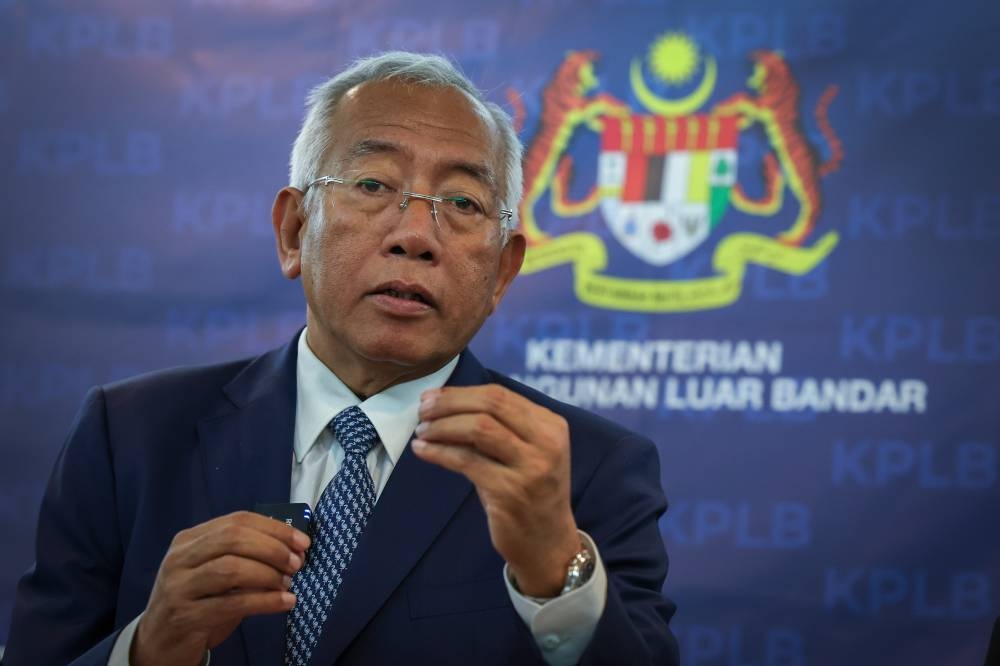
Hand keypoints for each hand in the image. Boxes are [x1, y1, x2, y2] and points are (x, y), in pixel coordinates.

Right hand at [131, 511, 309, 665]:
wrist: (158, 643)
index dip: (274, 528)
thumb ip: (243, 556)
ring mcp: (179, 587)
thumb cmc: (196, 603)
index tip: (302, 542)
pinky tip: (284, 603)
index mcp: (189, 540)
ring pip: (231, 569)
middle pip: (233, 539)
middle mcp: (180, 559)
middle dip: (273, 548)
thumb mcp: (214, 572)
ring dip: (268, 574)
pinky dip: (265, 601)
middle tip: (297, 563)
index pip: (237, 520)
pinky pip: (231, 604)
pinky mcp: (185, 617)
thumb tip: (292, 548)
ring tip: (289, 584)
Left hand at [412, 385, 579, 596]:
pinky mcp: (510, 492)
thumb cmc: (530, 493)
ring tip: (421, 431)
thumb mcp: (526, 453)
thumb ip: (501, 427)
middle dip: (449, 403)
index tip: (431, 396)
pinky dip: (439, 452)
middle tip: (421, 409)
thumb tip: (446, 403)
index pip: (500, 395)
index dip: (460, 392)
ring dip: (442, 426)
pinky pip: (467, 461)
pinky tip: (422, 451)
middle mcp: (546, 443)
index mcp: (551, 426)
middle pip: (490, 406)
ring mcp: (531, 468)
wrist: (548, 544)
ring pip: (479, 428)